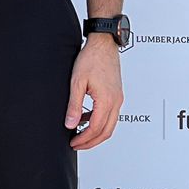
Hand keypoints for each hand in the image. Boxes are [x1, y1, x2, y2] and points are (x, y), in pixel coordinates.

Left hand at [65, 34, 122, 149]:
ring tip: (80, 134)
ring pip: (110, 124)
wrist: (103, 43)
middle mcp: (116, 101)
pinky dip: (99, 121)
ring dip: (96, 132)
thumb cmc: (91, 58)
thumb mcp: (77, 82)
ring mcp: (118, 98)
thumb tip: (70, 124)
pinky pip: (110, 114)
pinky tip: (86, 118)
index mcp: (106, 100)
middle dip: (91, 141)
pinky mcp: (117, 94)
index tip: (73, 142)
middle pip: (106, 131)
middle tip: (77, 144)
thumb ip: (74, 105)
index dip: (84, 139)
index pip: (96, 128)